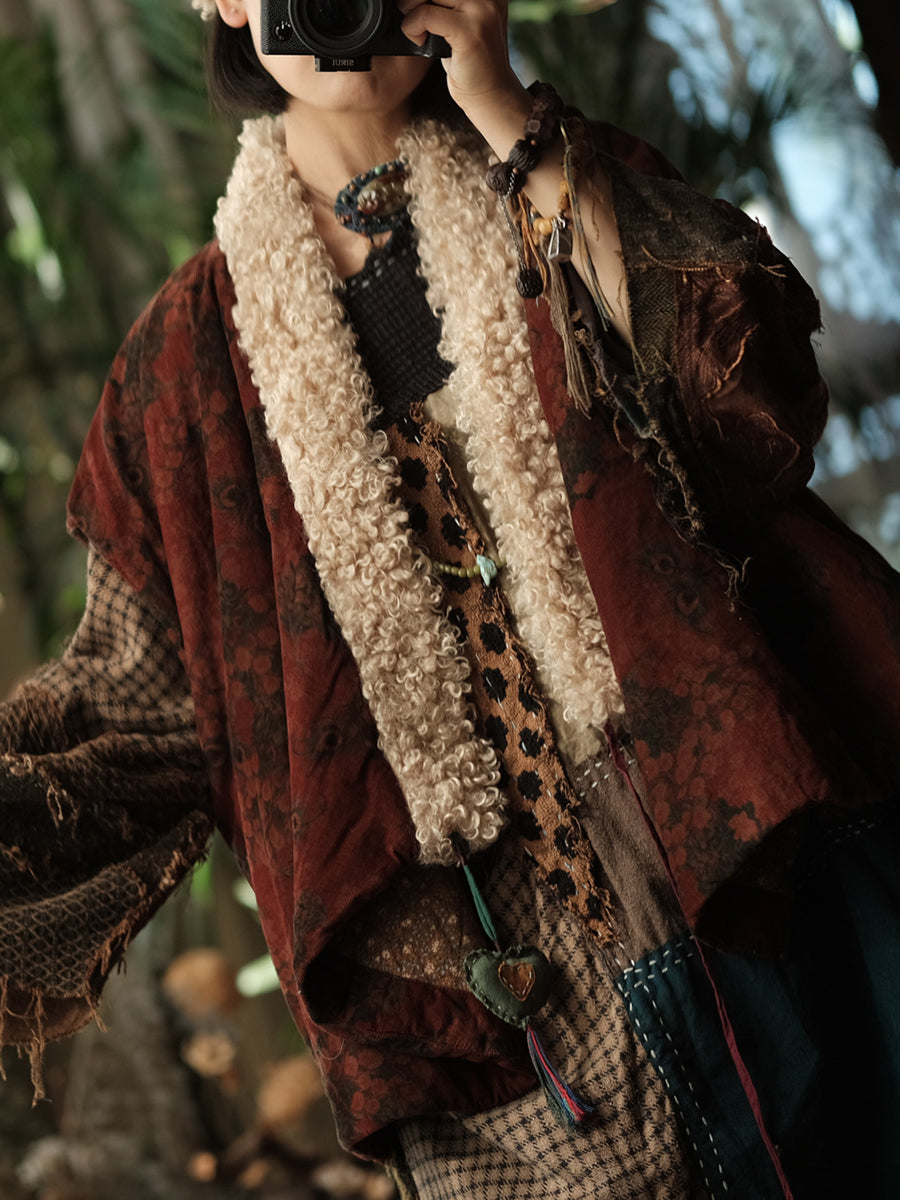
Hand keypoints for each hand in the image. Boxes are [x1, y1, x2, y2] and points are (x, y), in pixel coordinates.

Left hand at [399, 0, 527, 119]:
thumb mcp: (459, 23)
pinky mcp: (470, 32)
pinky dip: (412, 27)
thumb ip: (444, 4)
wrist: (491, 96)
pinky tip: (419, 41)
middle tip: (409, 16)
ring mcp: (482, 10)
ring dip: (410, 9)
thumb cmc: (471, 62)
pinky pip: (426, 15)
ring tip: (416, 29)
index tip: (415, 8)